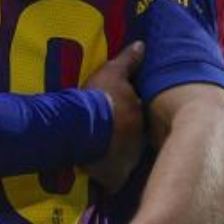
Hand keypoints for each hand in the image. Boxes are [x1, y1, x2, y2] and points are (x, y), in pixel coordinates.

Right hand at [81, 41, 144, 191]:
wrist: (81, 127)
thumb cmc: (98, 98)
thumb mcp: (111, 72)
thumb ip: (128, 61)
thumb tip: (142, 45)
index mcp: (139, 115)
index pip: (138, 116)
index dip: (128, 116)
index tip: (118, 115)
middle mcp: (139, 139)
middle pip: (134, 139)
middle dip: (125, 138)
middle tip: (110, 135)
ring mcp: (128, 159)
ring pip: (126, 158)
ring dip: (117, 156)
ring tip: (102, 153)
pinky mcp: (115, 176)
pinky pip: (114, 179)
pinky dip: (109, 178)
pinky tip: (99, 175)